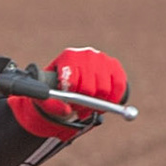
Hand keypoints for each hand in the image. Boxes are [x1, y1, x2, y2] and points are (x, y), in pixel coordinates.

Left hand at [10, 46, 127, 139]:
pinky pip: (120, 86)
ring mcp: (103, 59)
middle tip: (78, 110)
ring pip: (104, 90)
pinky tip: (103, 104)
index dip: (71, 97)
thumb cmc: (56, 89)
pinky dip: (113, 100)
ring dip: (97, 105)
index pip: (72, 80)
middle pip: (89, 88)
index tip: (69, 104)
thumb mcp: (46, 96)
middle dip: (83, 104)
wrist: (71, 80)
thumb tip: (67, 110)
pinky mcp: (115, 66)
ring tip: (88, 107)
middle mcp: (87, 54)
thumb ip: (50, 105)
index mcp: (68, 56)